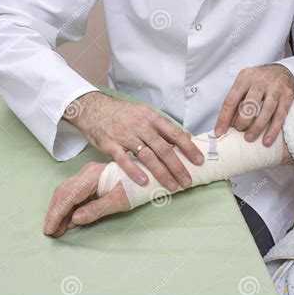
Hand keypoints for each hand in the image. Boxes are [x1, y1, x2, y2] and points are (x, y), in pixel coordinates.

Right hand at [43, 162, 128, 236]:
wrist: (147, 178)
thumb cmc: (136, 188)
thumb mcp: (119, 201)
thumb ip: (96, 210)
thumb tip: (75, 219)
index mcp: (93, 176)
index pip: (68, 195)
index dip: (57, 214)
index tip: (50, 229)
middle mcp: (87, 173)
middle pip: (63, 192)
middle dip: (55, 213)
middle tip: (51, 231)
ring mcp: (87, 175)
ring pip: (66, 193)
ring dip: (60, 211)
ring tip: (58, 229)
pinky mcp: (90, 180)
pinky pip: (74, 193)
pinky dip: (69, 207)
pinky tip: (68, 221)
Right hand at [64, 92, 203, 191]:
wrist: (93, 108)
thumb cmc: (123, 114)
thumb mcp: (145, 113)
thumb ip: (164, 127)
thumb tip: (187, 137)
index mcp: (151, 117)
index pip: (175, 133)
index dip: (189, 148)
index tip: (199, 160)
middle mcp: (140, 126)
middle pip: (164, 148)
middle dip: (178, 166)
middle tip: (188, 181)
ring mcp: (125, 135)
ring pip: (147, 156)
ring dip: (161, 173)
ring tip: (172, 186)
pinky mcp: (110, 145)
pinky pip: (124, 160)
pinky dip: (135, 172)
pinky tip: (145, 182)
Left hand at [214, 64, 293, 146]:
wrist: (282, 71)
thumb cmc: (257, 83)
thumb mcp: (243, 86)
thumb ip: (235, 103)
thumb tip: (225, 126)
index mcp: (245, 77)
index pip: (231, 100)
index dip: (224, 118)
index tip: (219, 133)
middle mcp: (261, 81)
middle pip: (250, 103)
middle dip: (243, 120)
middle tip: (239, 131)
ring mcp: (276, 87)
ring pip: (267, 109)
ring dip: (257, 126)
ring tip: (249, 138)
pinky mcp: (287, 96)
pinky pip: (280, 116)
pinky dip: (273, 130)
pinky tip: (267, 141)